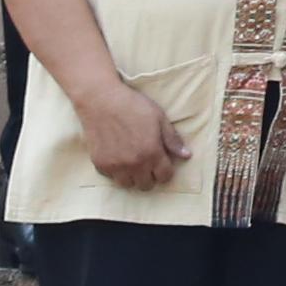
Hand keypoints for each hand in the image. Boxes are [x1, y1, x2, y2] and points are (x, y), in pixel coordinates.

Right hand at [77, 78, 192, 192]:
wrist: (100, 100)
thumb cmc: (133, 106)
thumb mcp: (159, 118)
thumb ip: (172, 139)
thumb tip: (186, 156)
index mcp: (152, 153)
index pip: (164, 177)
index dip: (166, 171)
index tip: (163, 164)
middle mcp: (134, 164)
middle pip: (146, 185)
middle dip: (150, 176)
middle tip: (148, 163)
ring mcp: (115, 166)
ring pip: (128, 185)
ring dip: (132, 177)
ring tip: (133, 163)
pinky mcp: (100, 164)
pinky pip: (111, 178)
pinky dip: (116, 171)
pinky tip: (118, 158)